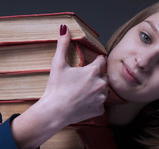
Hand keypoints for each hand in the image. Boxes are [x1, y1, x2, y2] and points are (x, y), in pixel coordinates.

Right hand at [10, 25, 107, 148]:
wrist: (54, 111)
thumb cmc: (56, 87)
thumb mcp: (58, 64)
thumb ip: (63, 45)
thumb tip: (64, 28)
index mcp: (93, 71)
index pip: (102, 60)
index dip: (96, 61)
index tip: (90, 65)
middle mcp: (101, 84)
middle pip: (104, 76)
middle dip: (96, 77)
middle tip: (82, 81)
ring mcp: (101, 98)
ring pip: (104, 91)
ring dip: (97, 90)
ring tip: (82, 92)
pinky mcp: (99, 110)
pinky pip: (100, 105)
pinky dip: (94, 104)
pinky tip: (83, 103)